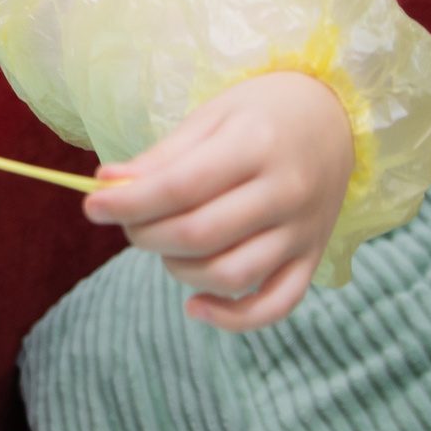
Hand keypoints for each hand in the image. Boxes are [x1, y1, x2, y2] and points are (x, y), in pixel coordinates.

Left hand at [83, 71, 354, 331]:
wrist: (336, 116)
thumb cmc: (262, 112)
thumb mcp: (212, 116)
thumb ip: (163, 156)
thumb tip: (108, 185)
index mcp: (255, 145)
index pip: (182, 187)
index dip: (130, 202)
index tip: (93, 205)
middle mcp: (284, 191)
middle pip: (200, 234)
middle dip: (146, 234)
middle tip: (129, 222)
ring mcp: (302, 230)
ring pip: (230, 275)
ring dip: (179, 270)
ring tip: (164, 246)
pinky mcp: (312, 258)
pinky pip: (275, 306)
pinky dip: (232, 318)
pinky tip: (196, 304)